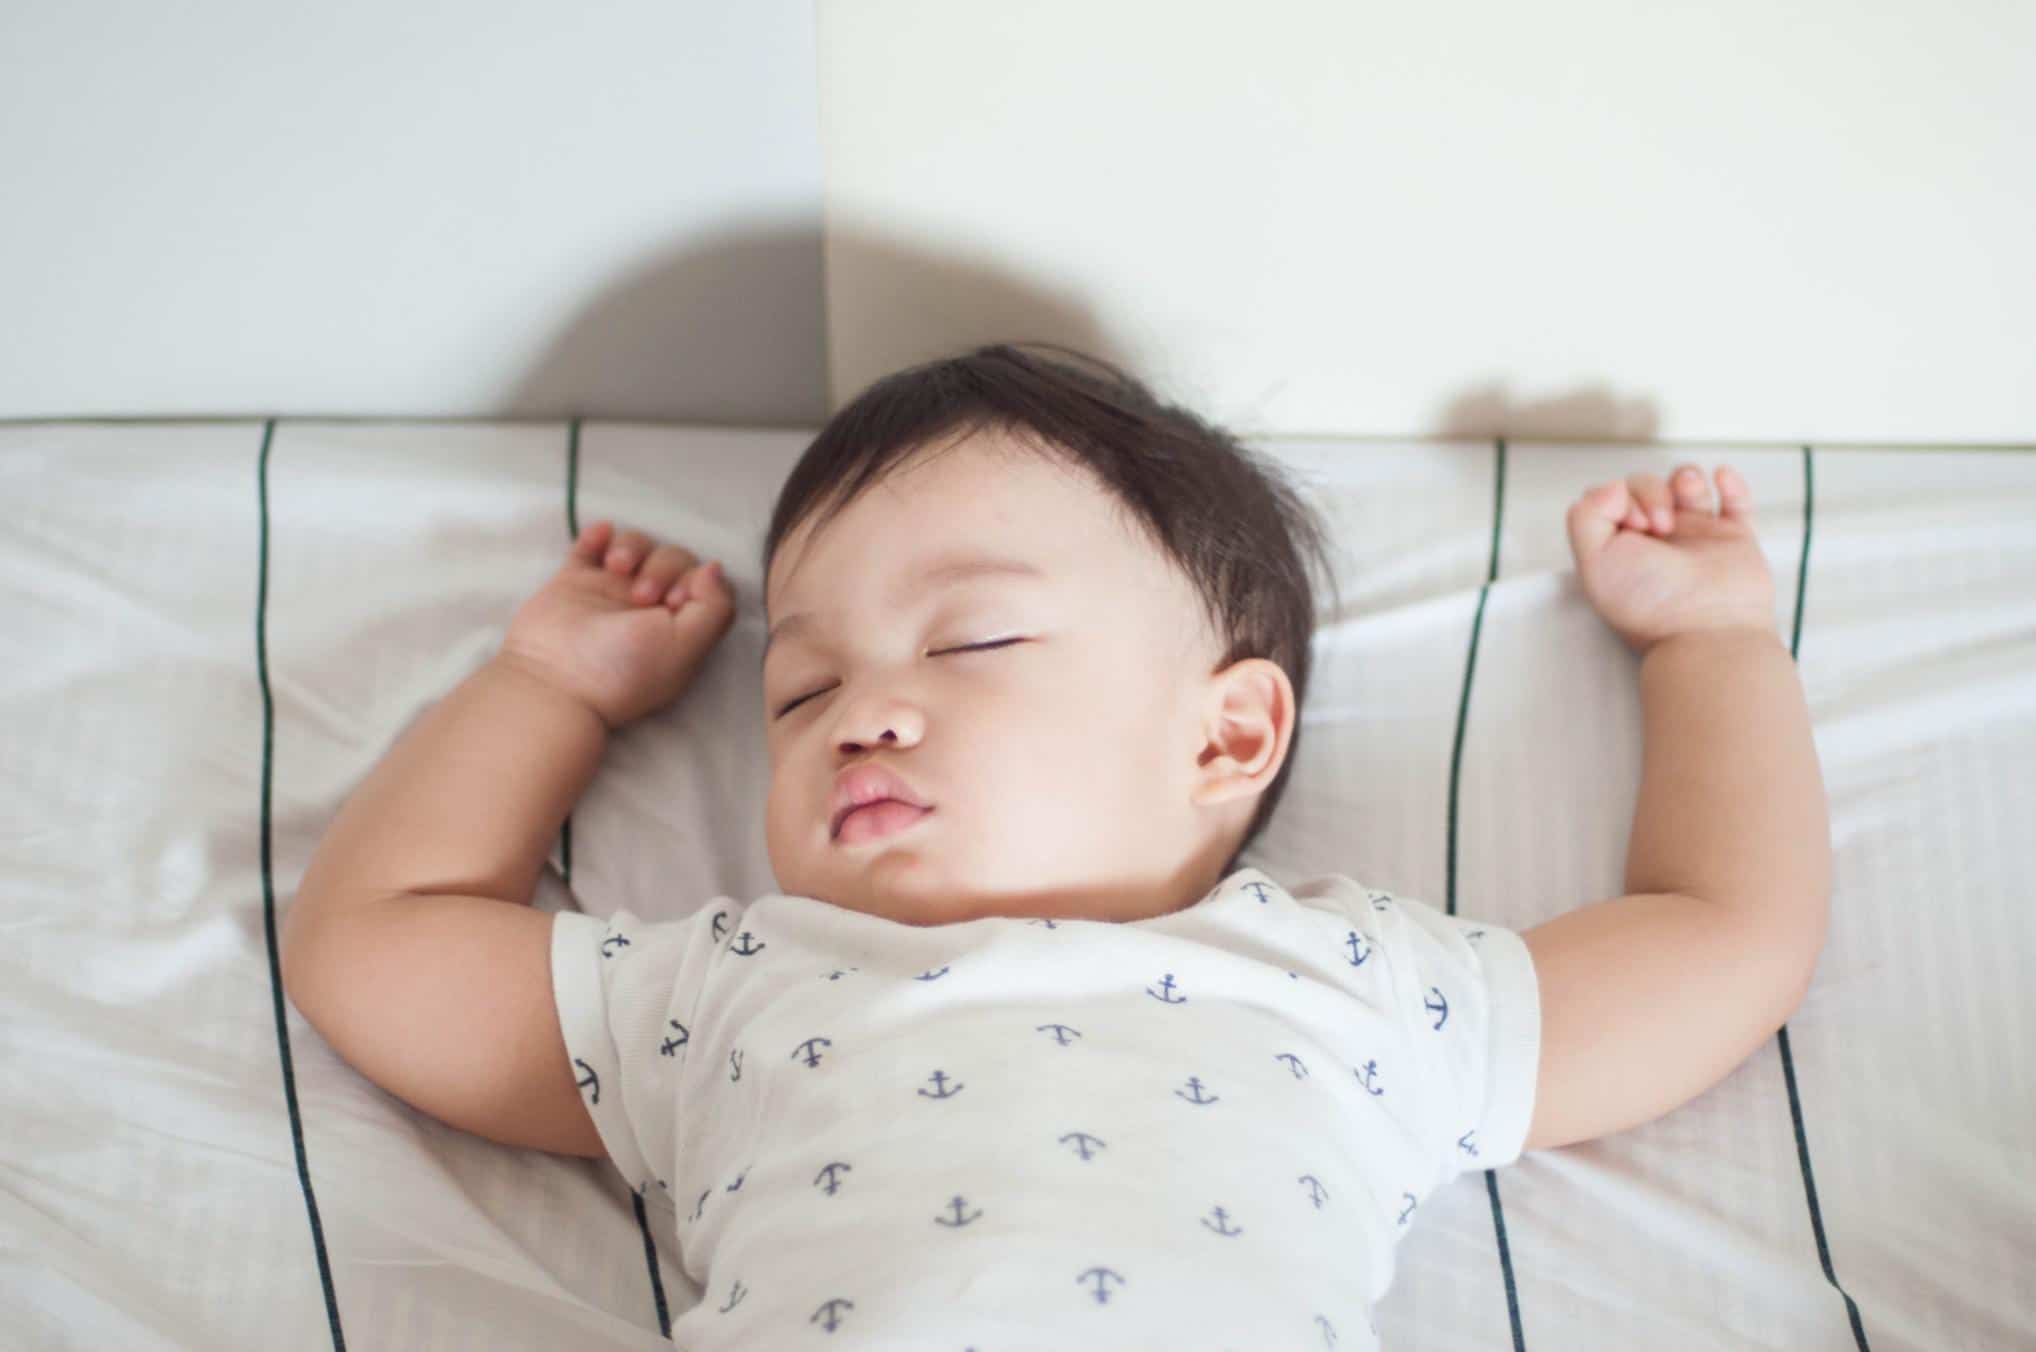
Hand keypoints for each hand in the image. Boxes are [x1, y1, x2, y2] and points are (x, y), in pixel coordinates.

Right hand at [496, 521, 737, 731]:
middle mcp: (647, 608)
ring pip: (635, 546)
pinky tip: (600, 537)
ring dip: (632, 546)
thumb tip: (716, 568)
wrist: (553, 682)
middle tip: (641, 595)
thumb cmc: (623, 671)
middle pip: (672, 558)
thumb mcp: (685, 648)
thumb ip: (714, 608)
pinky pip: (590, 546)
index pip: (703, 584)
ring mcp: (610, 593)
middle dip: (662, 566)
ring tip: (616, 567)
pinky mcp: (574, 583)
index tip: (673, 600)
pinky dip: (599, 535)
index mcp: (677, 627)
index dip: (697, 581)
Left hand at [1565, 463, 1776, 658]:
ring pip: (1687, 486)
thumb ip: (1586, 517)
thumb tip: (1613, 487)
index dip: (1620, 498)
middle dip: (1651, 492)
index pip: (1612, 499)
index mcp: (1622, 548)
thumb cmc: (1652, 606)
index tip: (1634, 526)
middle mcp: (1657, 542)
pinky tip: (1721, 478)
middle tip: (1659, 525)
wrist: (1707, 630)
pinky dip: (1730, 483)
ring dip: (1685, 477)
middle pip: (1647, 486)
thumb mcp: (1595, 563)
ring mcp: (1696, 538)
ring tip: (1687, 493)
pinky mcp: (1734, 540)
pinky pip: (1735, 503)